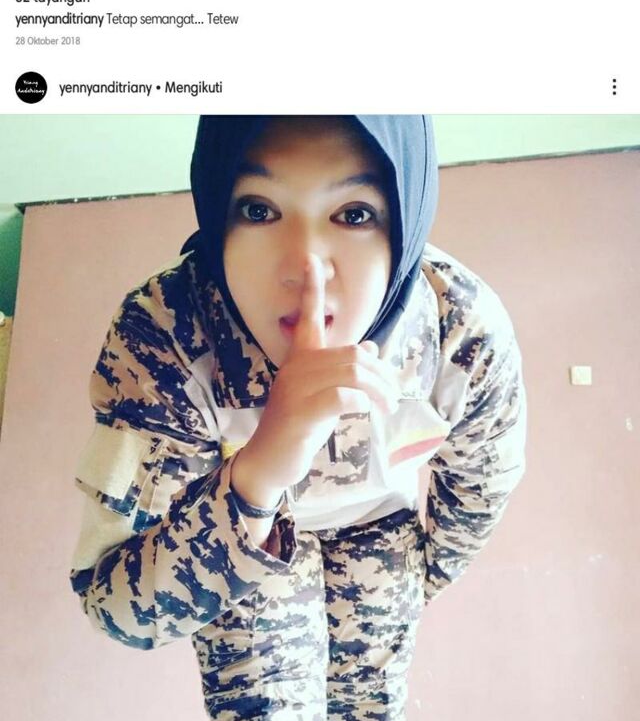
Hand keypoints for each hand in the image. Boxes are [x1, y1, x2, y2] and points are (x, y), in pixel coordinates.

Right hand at [240, 253, 400, 492]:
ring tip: (387, 408)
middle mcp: (297, 367)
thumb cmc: (300, 427)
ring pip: (352, 374)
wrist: (271, 461)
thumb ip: (344, 372)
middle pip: (353, 354)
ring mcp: (296, 390)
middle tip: (394, 397)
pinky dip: (360, 402)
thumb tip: (373, 350)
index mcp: (300, 359)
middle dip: (383, 375)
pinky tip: (365, 412)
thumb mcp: (325, 396)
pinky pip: (340, 397)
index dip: (311, 288)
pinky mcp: (301, 413)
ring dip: (379, 391)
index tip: (312, 259)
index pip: (307, 316)